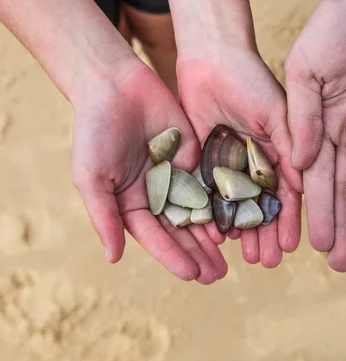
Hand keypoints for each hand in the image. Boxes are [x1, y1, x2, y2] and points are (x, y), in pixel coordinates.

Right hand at [71, 64, 227, 283]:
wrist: (115, 85)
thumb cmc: (95, 131)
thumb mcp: (92, 177)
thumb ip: (105, 216)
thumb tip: (113, 258)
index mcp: (131, 203)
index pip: (155, 237)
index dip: (173, 256)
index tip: (192, 275)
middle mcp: (158, 194)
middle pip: (181, 230)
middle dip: (198, 253)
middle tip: (218, 276)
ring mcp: (178, 175)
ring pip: (201, 211)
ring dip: (214, 235)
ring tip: (231, 258)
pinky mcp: (196, 155)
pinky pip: (212, 182)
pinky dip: (224, 200)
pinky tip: (238, 217)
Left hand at [177, 42, 302, 267]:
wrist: (210, 58)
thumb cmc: (250, 79)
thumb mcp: (276, 111)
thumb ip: (290, 146)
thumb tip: (304, 188)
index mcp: (281, 152)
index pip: (287, 194)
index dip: (289, 221)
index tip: (291, 247)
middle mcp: (258, 163)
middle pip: (263, 207)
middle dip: (265, 234)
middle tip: (267, 262)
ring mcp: (232, 164)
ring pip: (237, 206)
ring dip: (242, 232)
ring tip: (246, 258)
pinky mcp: (205, 161)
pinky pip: (209, 194)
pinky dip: (213, 215)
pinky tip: (217, 237)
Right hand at [285, 0, 345, 270]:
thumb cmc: (332, 26)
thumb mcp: (305, 67)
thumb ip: (301, 114)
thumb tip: (299, 161)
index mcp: (319, 125)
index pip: (314, 177)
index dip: (314, 210)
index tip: (311, 244)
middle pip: (344, 190)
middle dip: (341, 227)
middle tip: (339, 265)